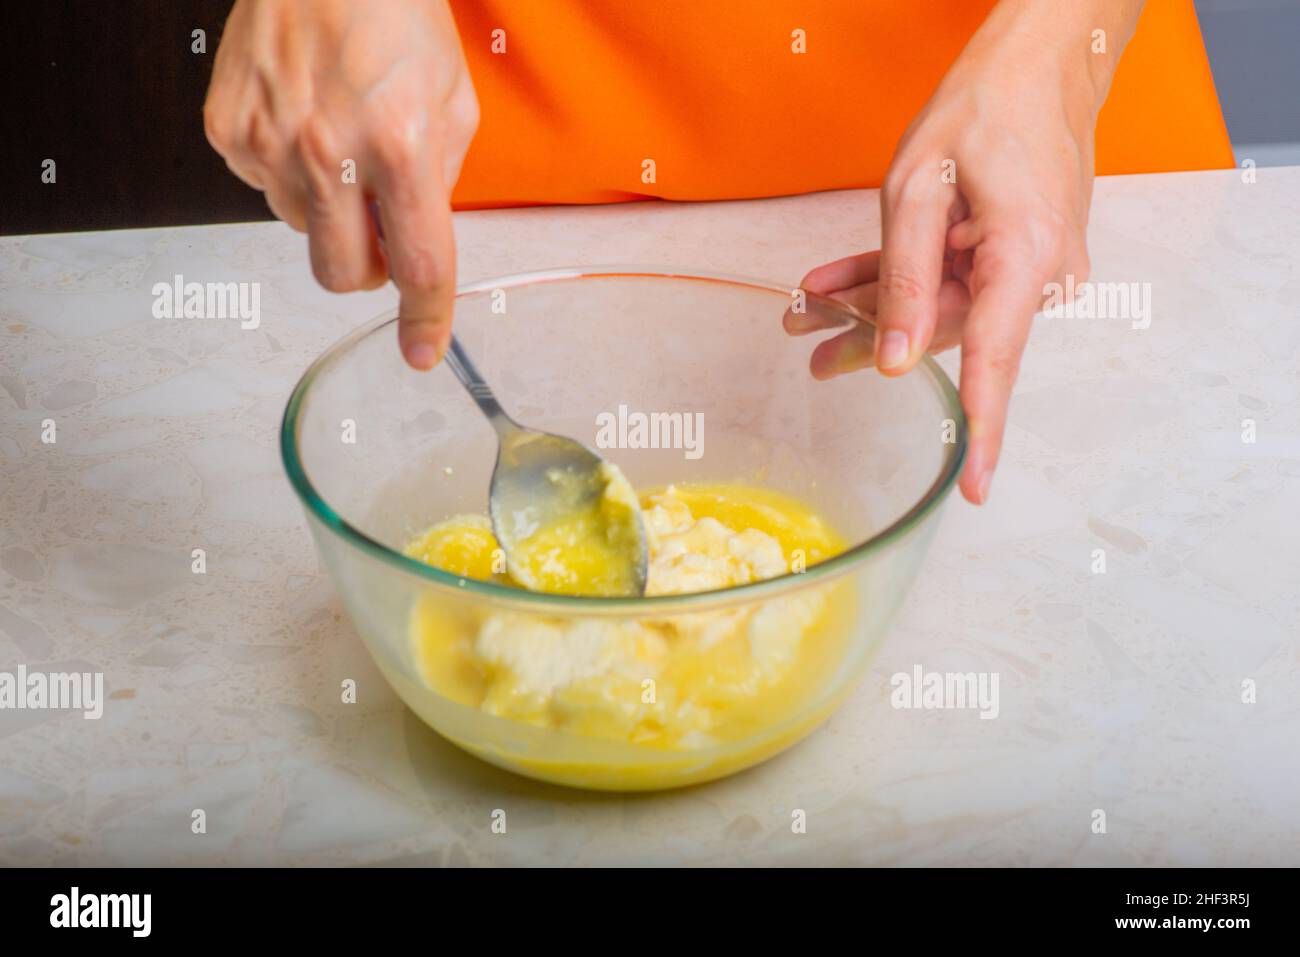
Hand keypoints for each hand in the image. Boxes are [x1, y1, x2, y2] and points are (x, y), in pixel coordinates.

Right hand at [204, 0, 478, 368]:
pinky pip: (263, 192)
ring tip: (341, 145)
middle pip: (343, 274)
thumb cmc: (393, 14)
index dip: (424, 318)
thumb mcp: (453, 102)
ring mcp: (269, 144)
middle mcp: (328, 153)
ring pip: (303, 233)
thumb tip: (418, 241)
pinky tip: (304, 126)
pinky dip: (289, 175)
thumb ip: (442, 184)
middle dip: (369, 267)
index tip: (421, 350)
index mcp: (399, 146)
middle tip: (381, 227)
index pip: (417, 265)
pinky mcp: (228, 132)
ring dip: (329, 212)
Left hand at [790, 0, 1138, 503]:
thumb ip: (903, 280)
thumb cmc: (985, 110)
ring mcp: (1031, 264)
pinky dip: (897, 279)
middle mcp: (1040, 273)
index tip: (973, 487)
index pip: (996, 362)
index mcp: (1025, 259)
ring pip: (941, 306)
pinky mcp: (1013, 250)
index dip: (980, 430)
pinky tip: (837, 283)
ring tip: (808, 315)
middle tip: (811, 354)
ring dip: (874, 308)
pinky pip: (950, 277)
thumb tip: (896, 360)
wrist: (1037, 62)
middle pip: (950, 334)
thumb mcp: (919, 192)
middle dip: (872, 344)